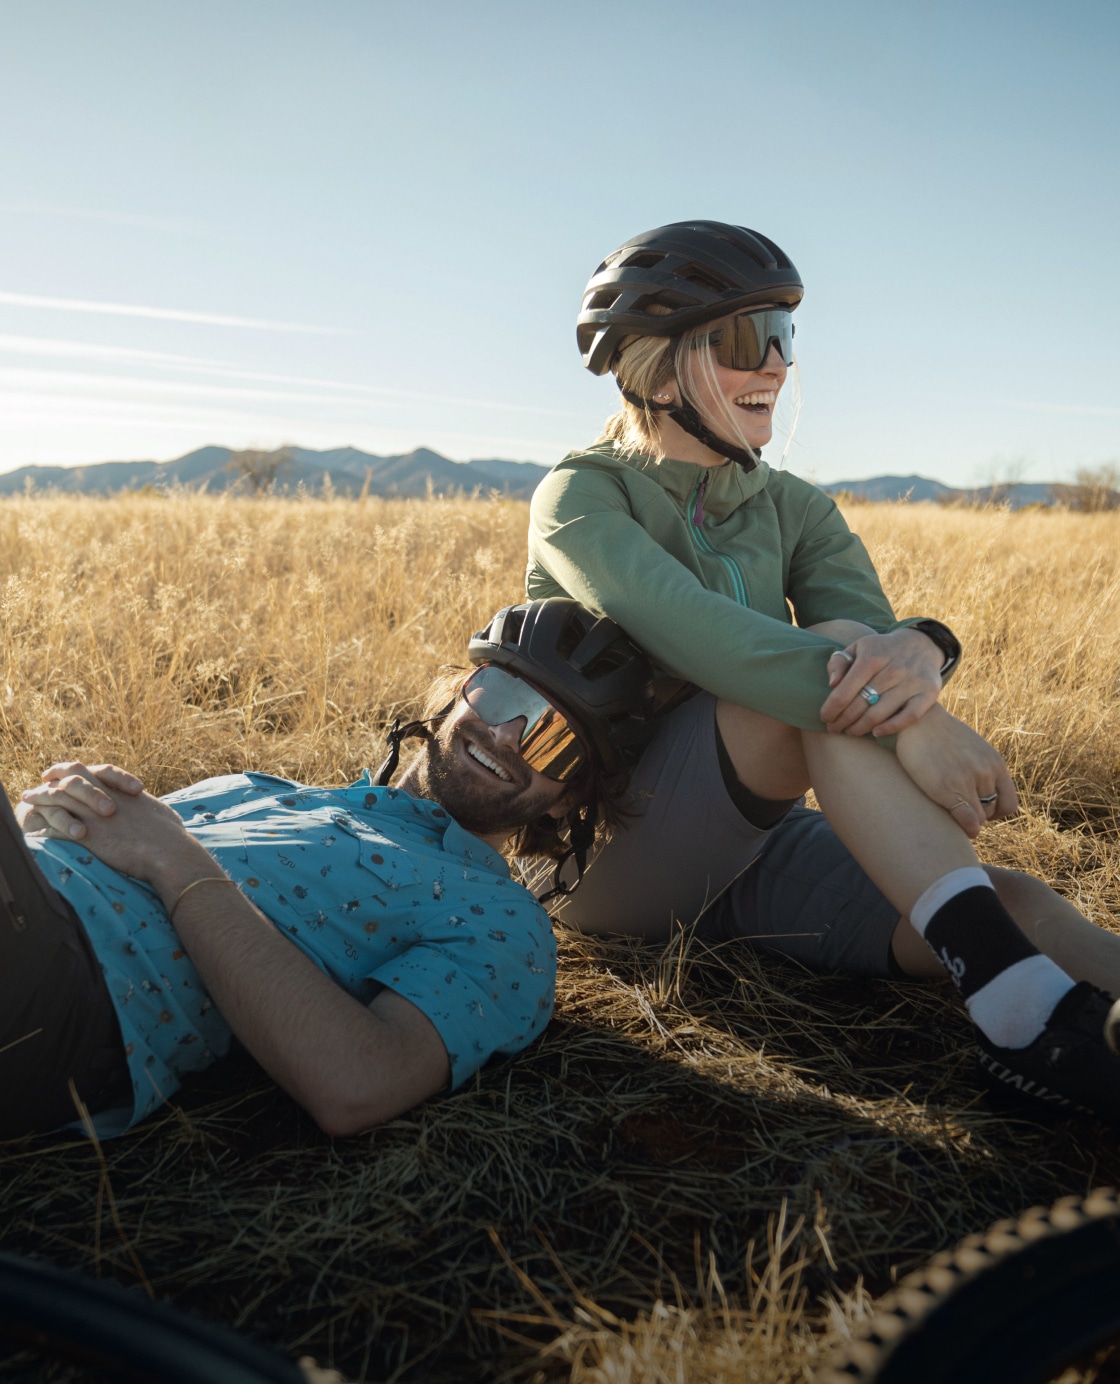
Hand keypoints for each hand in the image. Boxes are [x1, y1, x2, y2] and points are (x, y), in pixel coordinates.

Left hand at [19, 763, 205, 890]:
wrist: (170, 852)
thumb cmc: (172, 836)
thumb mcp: (158, 811)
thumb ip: (146, 806)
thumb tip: (150, 806)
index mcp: (121, 791)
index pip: (90, 771)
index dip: (73, 770)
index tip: (62, 773)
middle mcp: (105, 798)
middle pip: (70, 779)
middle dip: (51, 778)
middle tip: (41, 782)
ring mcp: (95, 816)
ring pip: (58, 798)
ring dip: (40, 798)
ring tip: (28, 799)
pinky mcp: (90, 836)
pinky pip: (57, 827)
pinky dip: (44, 828)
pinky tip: (36, 832)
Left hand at [819, 628, 944, 735]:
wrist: (921, 645)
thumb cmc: (881, 651)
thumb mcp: (858, 647)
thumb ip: (839, 662)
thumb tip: (832, 683)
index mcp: (872, 657)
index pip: (845, 691)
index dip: (831, 709)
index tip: (824, 717)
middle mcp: (893, 669)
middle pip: (860, 705)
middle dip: (842, 721)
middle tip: (834, 727)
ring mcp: (913, 682)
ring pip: (879, 715)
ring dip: (860, 728)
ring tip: (850, 731)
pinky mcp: (929, 693)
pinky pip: (909, 717)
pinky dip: (890, 728)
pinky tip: (875, 732)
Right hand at [894, 705, 1017, 838]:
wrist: (917, 720)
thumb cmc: (940, 735)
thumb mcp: (972, 747)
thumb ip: (982, 766)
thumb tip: (983, 787)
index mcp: (995, 764)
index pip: (1009, 803)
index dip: (995, 812)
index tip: (979, 810)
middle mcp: (986, 773)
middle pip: (992, 812)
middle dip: (979, 815)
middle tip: (961, 812)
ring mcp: (968, 782)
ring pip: (979, 818)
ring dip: (969, 821)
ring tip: (954, 816)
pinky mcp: (949, 790)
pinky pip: (968, 821)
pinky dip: (966, 830)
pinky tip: (957, 827)